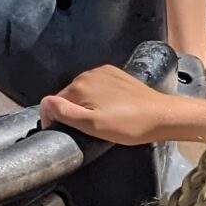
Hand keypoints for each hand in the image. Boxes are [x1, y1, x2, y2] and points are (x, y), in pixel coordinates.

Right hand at [39, 63, 181, 145]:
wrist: (161, 115)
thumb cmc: (129, 125)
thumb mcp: (93, 126)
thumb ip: (66, 113)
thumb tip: (44, 104)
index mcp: (80, 86)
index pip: (54, 103)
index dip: (57, 119)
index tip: (68, 133)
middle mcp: (88, 74)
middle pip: (69, 96)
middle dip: (73, 111)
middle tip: (89, 129)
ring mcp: (103, 72)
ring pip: (83, 91)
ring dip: (86, 104)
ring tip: (102, 120)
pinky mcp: (116, 74)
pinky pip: (97, 86)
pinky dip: (99, 97)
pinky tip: (112, 109)